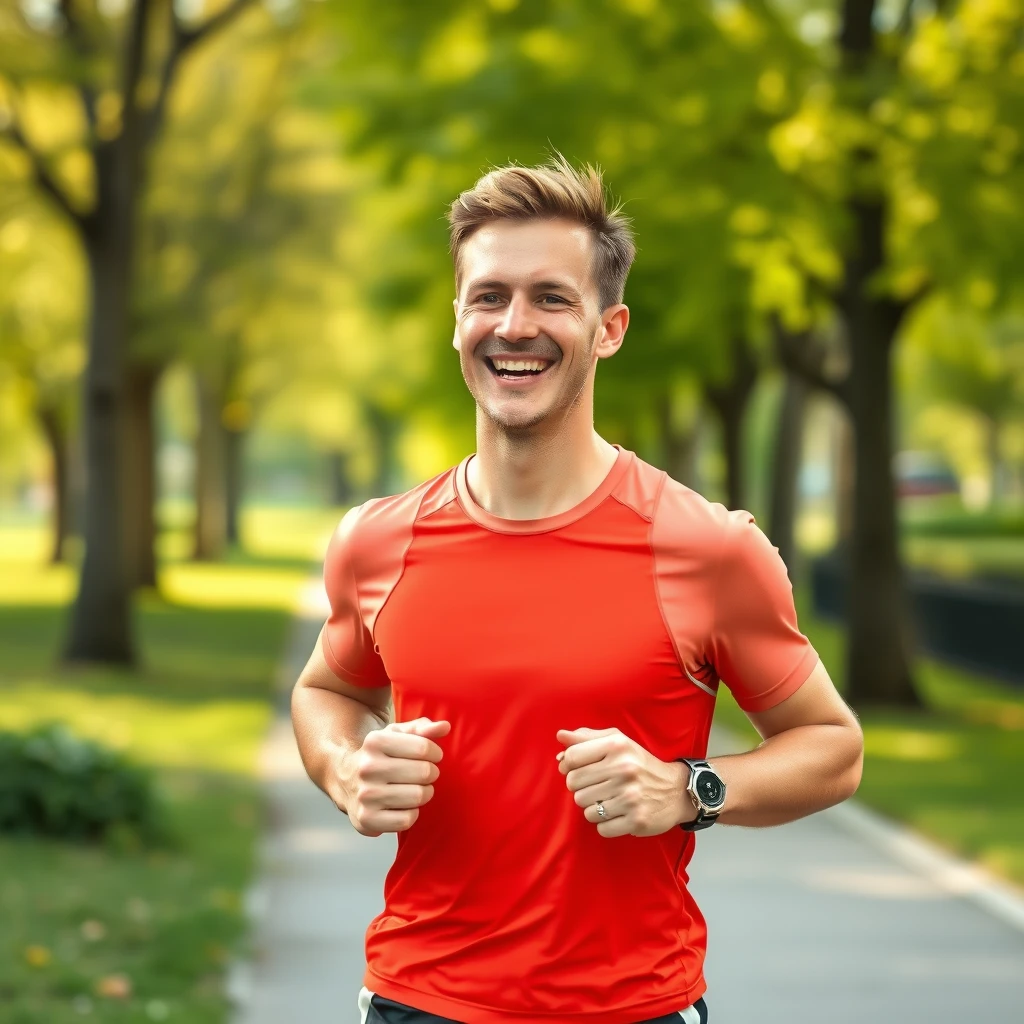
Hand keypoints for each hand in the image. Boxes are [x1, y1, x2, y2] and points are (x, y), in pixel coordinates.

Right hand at [340, 717, 449, 836]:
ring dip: (424, 793)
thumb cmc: (380, 755)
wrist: (345, 779)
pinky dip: (412, 813)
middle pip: (424, 772)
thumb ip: (422, 728)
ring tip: (416, 788)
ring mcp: (365, 795)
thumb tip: (445, 727)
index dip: (435, 753)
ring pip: (418, 796)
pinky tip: (403, 805)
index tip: (432, 756)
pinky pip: (407, 820)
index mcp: (375, 742)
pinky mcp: (366, 819)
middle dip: (431, 773)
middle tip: (424, 774)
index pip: (424, 748)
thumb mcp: (396, 735)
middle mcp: (367, 768)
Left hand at [556, 727, 691, 837]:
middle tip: (595, 786)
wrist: (676, 790)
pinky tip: (618, 813)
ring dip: (593, 807)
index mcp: (617, 746)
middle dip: (580, 788)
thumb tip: (560, 735)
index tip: (574, 769)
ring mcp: (631, 796)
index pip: (572, 757)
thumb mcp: (618, 742)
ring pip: (585, 808)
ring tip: (608, 800)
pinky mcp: (636, 820)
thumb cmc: (639, 764)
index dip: (566, 765)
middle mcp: (624, 769)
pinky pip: (601, 827)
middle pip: (574, 785)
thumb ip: (587, 738)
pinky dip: (605, 823)